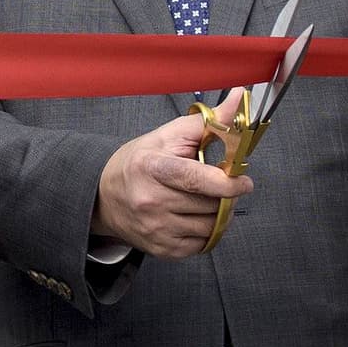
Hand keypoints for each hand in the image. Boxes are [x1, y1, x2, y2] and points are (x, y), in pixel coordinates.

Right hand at [93, 107, 251, 259]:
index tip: (243, 181)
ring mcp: (156, 228)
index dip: (228, 182)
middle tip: (222, 186)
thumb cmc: (140, 162)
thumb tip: (241, 98)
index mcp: (152, 167)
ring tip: (208, 200)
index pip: (198, 180)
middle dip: (225, 196)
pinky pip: (202, 244)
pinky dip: (207, 231)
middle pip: (210, 204)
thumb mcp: (169, 135)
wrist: (103, 196)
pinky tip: (196, 216)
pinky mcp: (161, 249)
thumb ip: (210, 121)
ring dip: (218, 214)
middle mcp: (151, 201)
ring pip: (210, 226)